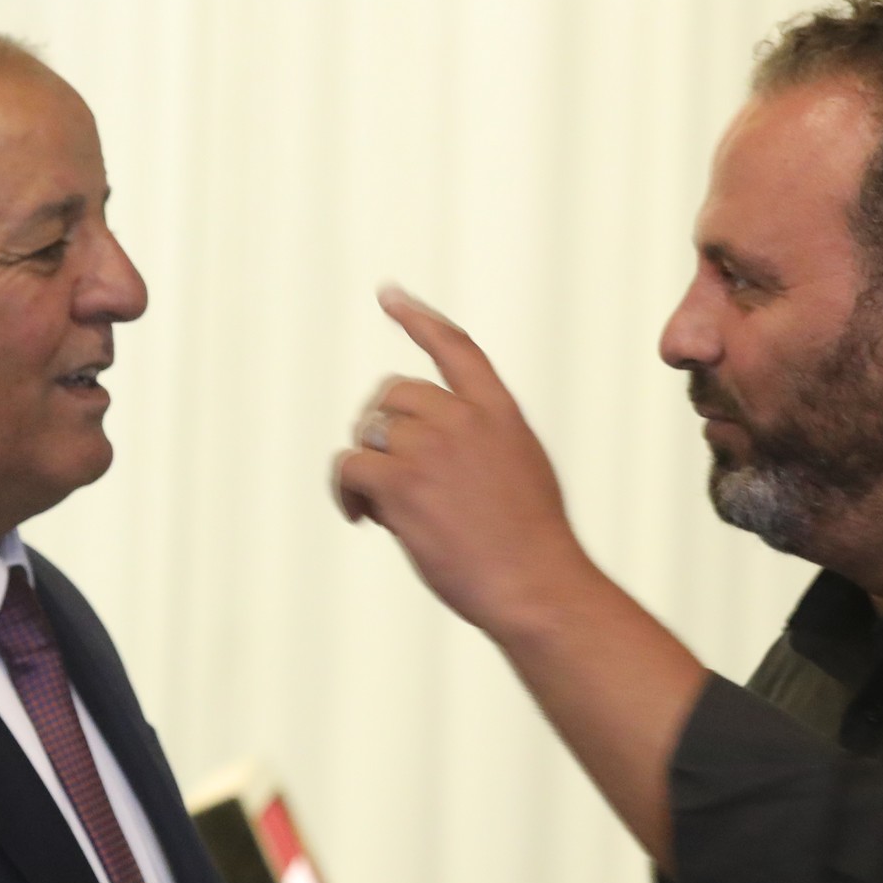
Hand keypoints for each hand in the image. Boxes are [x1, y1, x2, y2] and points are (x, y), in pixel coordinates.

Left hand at [332, 288, 591, 637]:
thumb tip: (414, 450)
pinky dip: (346, 490)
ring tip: (382, 508)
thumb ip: (479, 445)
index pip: (455, 348)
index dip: (418, 318)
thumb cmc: (531, 547)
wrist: (536, 586)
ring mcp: (431, 447)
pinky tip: (363, 518)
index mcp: (499, 412)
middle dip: (381, 429)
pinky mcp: (401, 482)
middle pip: (393, 394)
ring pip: (367, 429)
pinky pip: (349, 465)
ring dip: (366, 464)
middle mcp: (464, 418)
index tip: (389, 296)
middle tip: (389, 479)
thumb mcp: (521, 472)